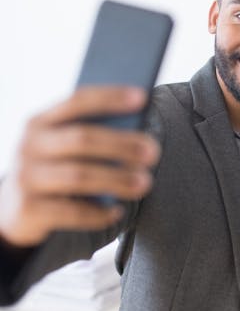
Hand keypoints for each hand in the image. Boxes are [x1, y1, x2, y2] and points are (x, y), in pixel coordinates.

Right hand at [0, 86, 160, 245]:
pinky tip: (118, 212)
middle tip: (153, 152)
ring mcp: (26, 177)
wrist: (13, 212)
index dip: (110, 98)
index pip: (77, 101)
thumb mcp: (63, 147)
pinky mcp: (28, 209)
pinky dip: (99, 213)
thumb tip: (139, 130)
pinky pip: (72, 211)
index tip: (142, 97)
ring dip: (117, 179)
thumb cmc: (54, 171)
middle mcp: (29, 145)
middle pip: (82, 138)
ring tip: (145, 183)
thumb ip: (90, 134)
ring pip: (79, 175)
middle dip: (122, 144)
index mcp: (40, 121)